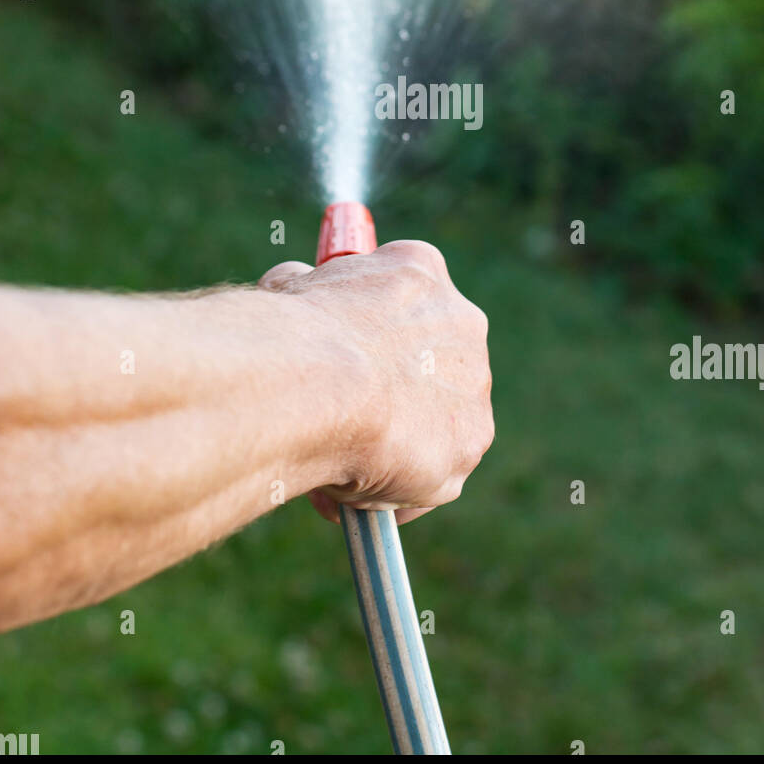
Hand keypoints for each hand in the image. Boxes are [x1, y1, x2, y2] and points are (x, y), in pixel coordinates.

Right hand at [259, 240, 492, 524]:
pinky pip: (433, 473)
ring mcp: (474, 381)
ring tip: (335, 462)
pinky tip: (351, 492)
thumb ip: (305, 290)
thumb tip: (295, 286)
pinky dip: (396, 488)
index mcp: (420, 270)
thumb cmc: (293, 331)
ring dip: (394, 444)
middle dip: (389, 393)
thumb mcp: (290, 288)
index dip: (368, 335)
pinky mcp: (472, 439)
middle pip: (427, 364)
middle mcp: (462, 320)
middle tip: (339, 423)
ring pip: (433, 422)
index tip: (340, 361)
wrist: (320, 380)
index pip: (403, 302)